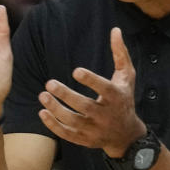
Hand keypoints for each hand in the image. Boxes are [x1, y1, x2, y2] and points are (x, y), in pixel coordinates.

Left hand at [38, 28, 145, 157]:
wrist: (126, 135)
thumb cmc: (124, 98)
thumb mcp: (127, 76)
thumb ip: (120, 53)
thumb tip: (115, 30)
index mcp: (117, 97)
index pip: (104, 89)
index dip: (90, 80)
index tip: (75, 71)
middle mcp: (106, 115)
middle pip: (85, 107)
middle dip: (66, 95)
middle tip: (49, 83)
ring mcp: (95, 129)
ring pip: (73, 121)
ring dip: (56, 109)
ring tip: (42, 95)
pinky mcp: (85, 140)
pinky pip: (67, 134)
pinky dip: (53, 125)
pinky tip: (42, 112)